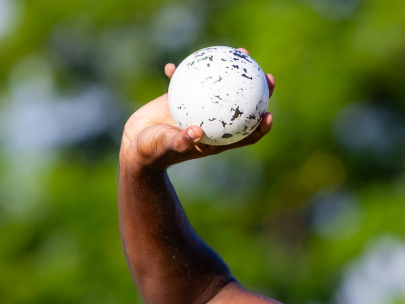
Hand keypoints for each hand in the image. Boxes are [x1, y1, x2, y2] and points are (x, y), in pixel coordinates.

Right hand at [119, 52, 275, 174]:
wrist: (135, 145)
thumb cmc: (153, 152)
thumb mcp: (166, 146)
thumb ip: (181, 141)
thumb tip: (196, 131)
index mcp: (215, 139)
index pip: (246, 134)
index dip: (261, 126)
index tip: (269, 113)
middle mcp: (212, 121)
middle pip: (242, 105)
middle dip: (258, 91)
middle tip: (266, 74)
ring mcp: (199, 106)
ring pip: (223, 86)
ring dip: (234, 69)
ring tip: (241, 51)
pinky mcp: (182, 95)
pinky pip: (189, 79)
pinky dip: (184, 70)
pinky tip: (174, 65)